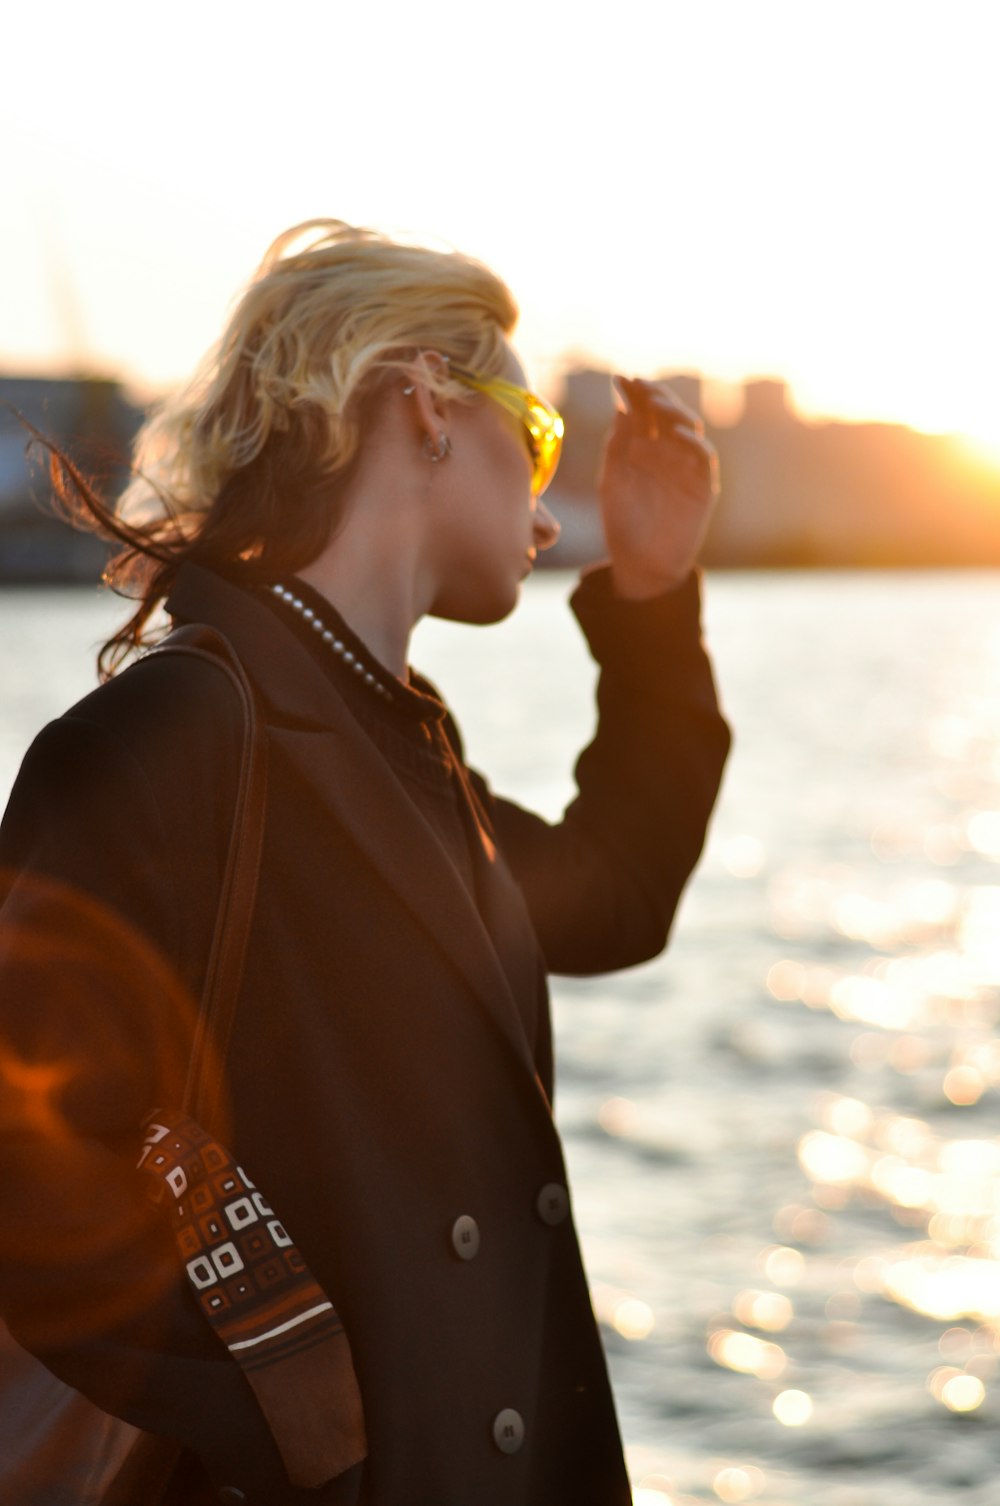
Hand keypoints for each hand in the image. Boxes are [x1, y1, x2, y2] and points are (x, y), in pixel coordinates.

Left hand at [598, 376, 719, 598]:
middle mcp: (668, 452)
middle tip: (640, 385)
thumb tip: (622, 405)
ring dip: (674, 413)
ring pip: (689, 429)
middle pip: (669, 414)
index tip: (621, 378)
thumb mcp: (613, 479)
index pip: (645, 412)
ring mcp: (687, 468)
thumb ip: (617, 445)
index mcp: (645, 447)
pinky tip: (677, 434)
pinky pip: (704, 458)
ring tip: (655, 405)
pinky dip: (693, 443)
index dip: (636, 393)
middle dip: (656, 396)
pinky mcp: (702, 487)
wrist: (640, 564)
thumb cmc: (623, 522)